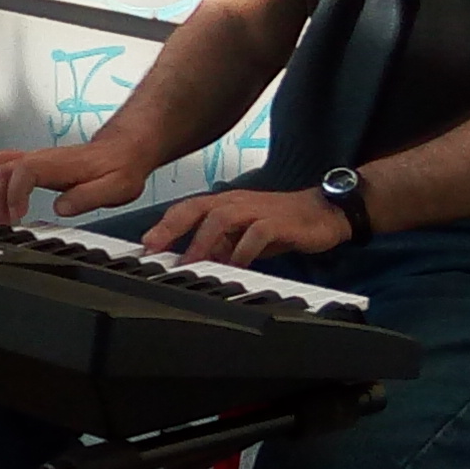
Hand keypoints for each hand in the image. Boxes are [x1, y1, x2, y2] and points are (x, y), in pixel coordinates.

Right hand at [0, 142, 147, 227]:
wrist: (124, 150)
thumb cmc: (120, 167)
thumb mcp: (117, 187)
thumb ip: (87, 197)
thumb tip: (60, 208)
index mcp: (59, 164)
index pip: (23, 171)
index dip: (14, 194)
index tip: (17, 216)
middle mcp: (42, 158)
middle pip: (0, 167)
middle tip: (4, 222)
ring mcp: (36, 158)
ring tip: (0, 215)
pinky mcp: (34, 163)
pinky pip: (2, 165)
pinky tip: (2, 203)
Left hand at [138, 188, 352, 266]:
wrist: (325, 213)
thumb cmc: (282, 223)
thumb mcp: (244, 237)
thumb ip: (220, 247)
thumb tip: (194, 264)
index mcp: (225, 204)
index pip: (187, 209)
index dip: (164, 225)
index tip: (144, 246)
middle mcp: (236, 202)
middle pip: (196, 208)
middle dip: (171, 227)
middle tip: (153, 249)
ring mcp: (257, 210)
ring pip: (221, 217)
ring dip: (202, 241)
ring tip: (190, 263)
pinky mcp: (278, 221)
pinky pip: (256, 233)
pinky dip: (242, 250)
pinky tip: (235, 265)